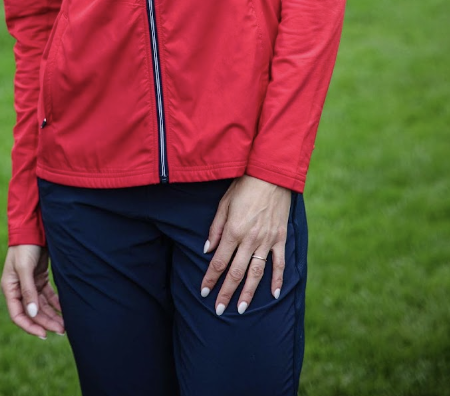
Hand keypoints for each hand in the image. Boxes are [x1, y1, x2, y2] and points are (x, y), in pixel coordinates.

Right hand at [0, 244, 64, 338]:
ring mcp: (30, 284)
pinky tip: (64, 310)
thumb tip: (32, 314)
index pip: (18, 315)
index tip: (44, 334)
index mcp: (10, 288)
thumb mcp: (24, 268)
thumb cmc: (24, 247)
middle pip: (33, 312)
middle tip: (61, 330)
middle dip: (46, 322)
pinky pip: (48, 296)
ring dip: (52, 315)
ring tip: (65, 325)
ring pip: (41, 306)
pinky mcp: (39, 278)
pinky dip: (55, 303)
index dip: (30, 326)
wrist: (33, 227)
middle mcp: (19, 289)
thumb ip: (28, 291)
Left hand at [200, 175, 290, 315]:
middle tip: (219, 309)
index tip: (204, 292)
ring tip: (241, 309)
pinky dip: (277, 280)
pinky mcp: (280, 239)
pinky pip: (279, 264)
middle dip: (226, 292)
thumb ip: (215, 229)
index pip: (219, 261)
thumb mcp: (224, 203)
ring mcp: (267, 241)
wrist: (270, 175)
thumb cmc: (244, 186)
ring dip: (248, 292)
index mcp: (233, 231)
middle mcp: (250, 239)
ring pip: (256, 273)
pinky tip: (273, 295)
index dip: (210, 278)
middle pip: (236, 272)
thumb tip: (207, 250)